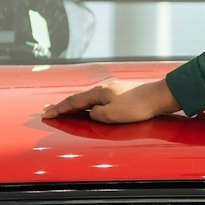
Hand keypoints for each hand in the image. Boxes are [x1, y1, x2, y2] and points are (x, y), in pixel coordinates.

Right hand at [42, 78, 181, 122]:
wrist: (158, 97)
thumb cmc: (137, 106)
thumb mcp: (112, 115)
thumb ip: (97, 115)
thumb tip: (93, 113)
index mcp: (98, 93)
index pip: (73, 102)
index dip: (58, 109)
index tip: (46, 114)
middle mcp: (103, 89)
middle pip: (77, 99)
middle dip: (62, 105)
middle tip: (46, 109)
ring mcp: (111, 91)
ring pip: (87, 99)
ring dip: (74, 105)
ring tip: (64, 109)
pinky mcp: (120, 95)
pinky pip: (97, 101)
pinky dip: (87, 105)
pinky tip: (88, 107)